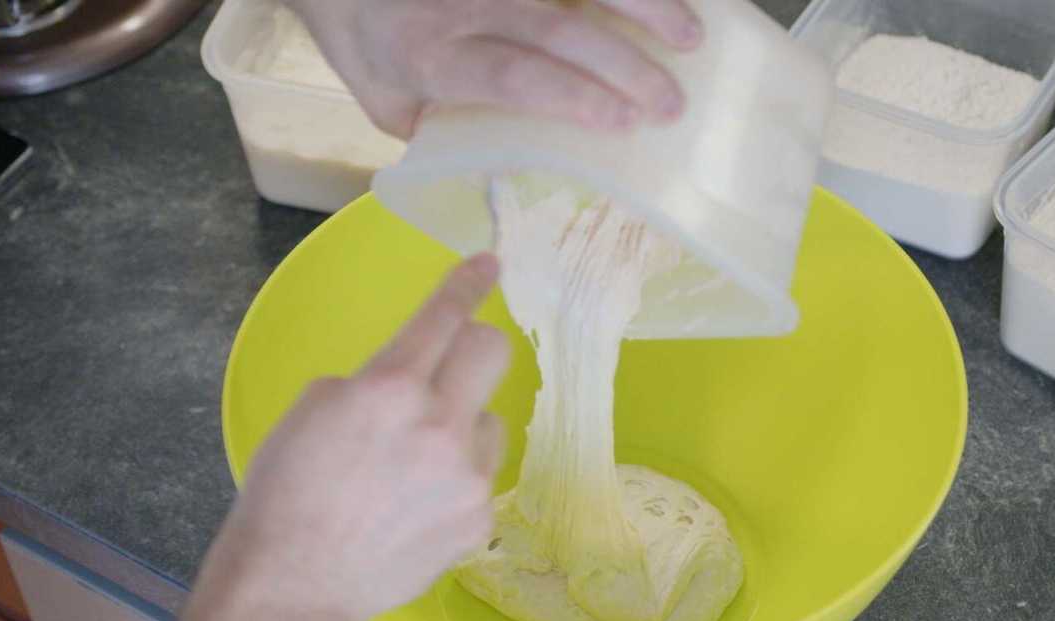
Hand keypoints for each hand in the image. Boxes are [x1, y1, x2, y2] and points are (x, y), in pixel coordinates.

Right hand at [210, 254, 509, 620]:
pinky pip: (482, 474)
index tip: (488, 264)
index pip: (444, 316)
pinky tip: (415, 506)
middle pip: (494, 352)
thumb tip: (412, 374)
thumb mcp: (313, 409)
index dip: (468, 283)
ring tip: (414, 463)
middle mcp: (441, 425)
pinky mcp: (479, 517)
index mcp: (390, 388)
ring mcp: (468, 476)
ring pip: (491, 419)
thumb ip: (373, 381)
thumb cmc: (287, 491)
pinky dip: (456, 478)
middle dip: (473, 346)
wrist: (297, 583)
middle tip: (451, 363)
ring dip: (462, 424)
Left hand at [289, 0, 702, 137]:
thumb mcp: (384, 102)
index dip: (574, 96)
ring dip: (642, 4)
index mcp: (434, 56)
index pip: (515, 75)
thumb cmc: (362, 40)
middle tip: (673, 103)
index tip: (624, 122)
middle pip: (560, 29)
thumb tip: (503, 170)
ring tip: (692, 33)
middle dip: (626, 66)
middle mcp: (465, 3)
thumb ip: (439, 130)